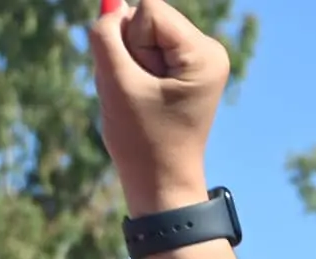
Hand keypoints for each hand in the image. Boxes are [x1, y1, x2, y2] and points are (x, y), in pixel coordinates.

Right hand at [91, 0, 227, 215]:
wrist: (160, 183)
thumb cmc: (141, 140)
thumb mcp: (115, 82)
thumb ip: (106, 35)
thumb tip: (114, 4)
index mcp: (204, 54)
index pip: (149, 10)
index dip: (130, 40)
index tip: (140, 80)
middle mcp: (208, 52)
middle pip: (146, 19)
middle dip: (129, 52)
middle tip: (139, 94)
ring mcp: (197, 61)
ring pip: (140, 34)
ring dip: (127, 63)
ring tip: (139, 100)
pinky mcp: (183, 70)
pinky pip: (143, 51)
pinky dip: (131, 72)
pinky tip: (140, 99)